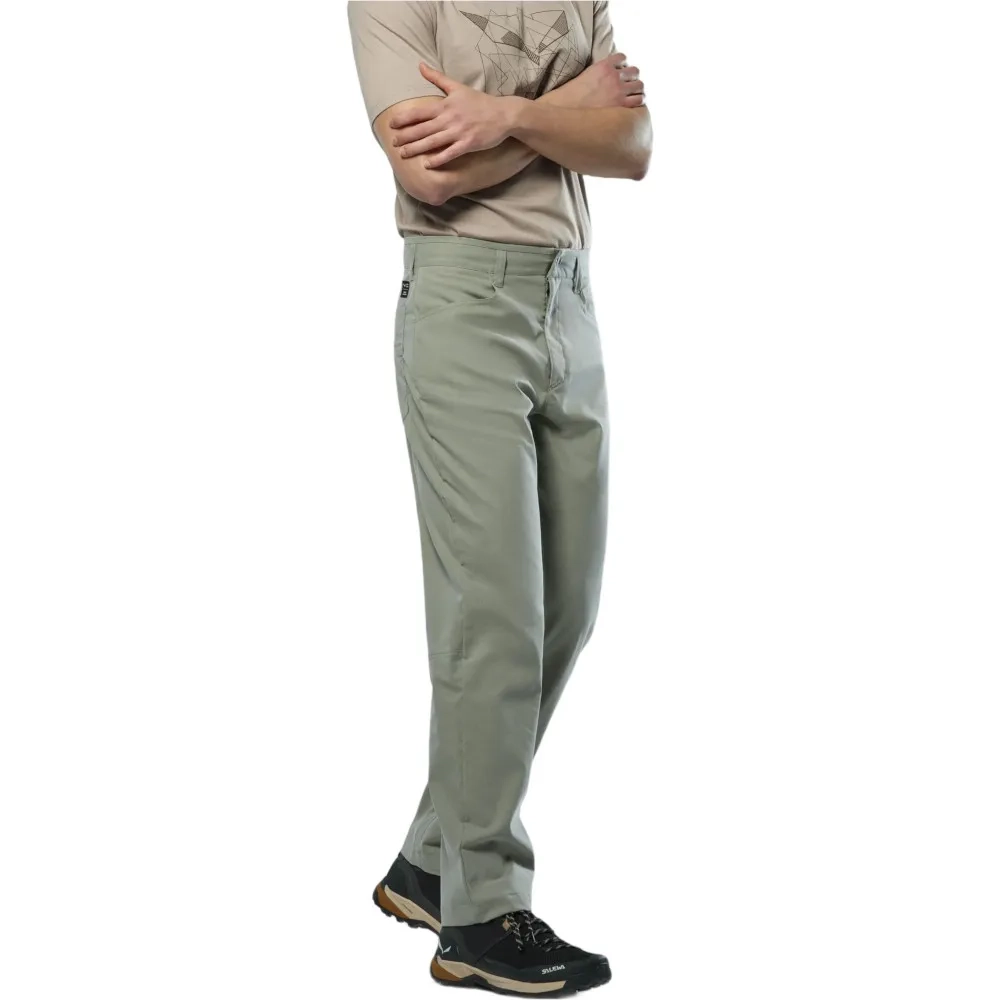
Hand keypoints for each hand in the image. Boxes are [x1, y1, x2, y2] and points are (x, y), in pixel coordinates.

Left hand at [388, 63, 519, 167]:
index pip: (420, 112)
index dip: (404, 118)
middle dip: (406, 136)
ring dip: (416, 148)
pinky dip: (438, 159)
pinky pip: (450, 153)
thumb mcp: (458, 87)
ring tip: (403, 154)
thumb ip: (437, 78)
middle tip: (392, 142)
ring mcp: (459, 132)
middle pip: (423, 129)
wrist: (504, 114)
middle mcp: (450, 119)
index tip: (391, 123)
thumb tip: (420, 65)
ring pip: (433, 142)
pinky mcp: (468, 144)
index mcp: (446, 105)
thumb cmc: (480, 102)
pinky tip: (427, 164)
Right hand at [552, 52, 645, 108]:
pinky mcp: (621, 105)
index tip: (620, 73)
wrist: (565, 111)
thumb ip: (593, 73)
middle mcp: (613, 75)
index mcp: (603, 65)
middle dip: (632, 78)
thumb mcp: (581, 76)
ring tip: (632, 97)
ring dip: (637, 90)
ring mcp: (619, 90)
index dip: (622, 66)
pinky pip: (639, 100)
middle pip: (634, 71)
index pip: (622, 57)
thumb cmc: (568, 97)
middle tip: (627, 87)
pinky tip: (632, 107)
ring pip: (640, 85)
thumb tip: (594, 77)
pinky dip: (638, 102)